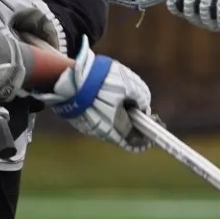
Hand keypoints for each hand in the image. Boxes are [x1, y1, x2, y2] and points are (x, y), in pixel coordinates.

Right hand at [36, 38, 150, 151]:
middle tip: (139, 110)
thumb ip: (142, 98)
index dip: (146, 137)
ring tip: (123, 99)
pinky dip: (106, 113)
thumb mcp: (130, 84)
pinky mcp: (77, 120)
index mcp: (116, 127)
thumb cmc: (101, 80)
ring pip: (109, 127)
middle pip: (122, 134)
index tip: (153, 128)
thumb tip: (143, 107)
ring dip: (119, 117)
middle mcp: (102, 133)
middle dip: (133, 124)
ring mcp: (88, 128)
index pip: (135, 141)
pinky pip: (97, 120)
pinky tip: (106, 97)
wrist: (67, 77)